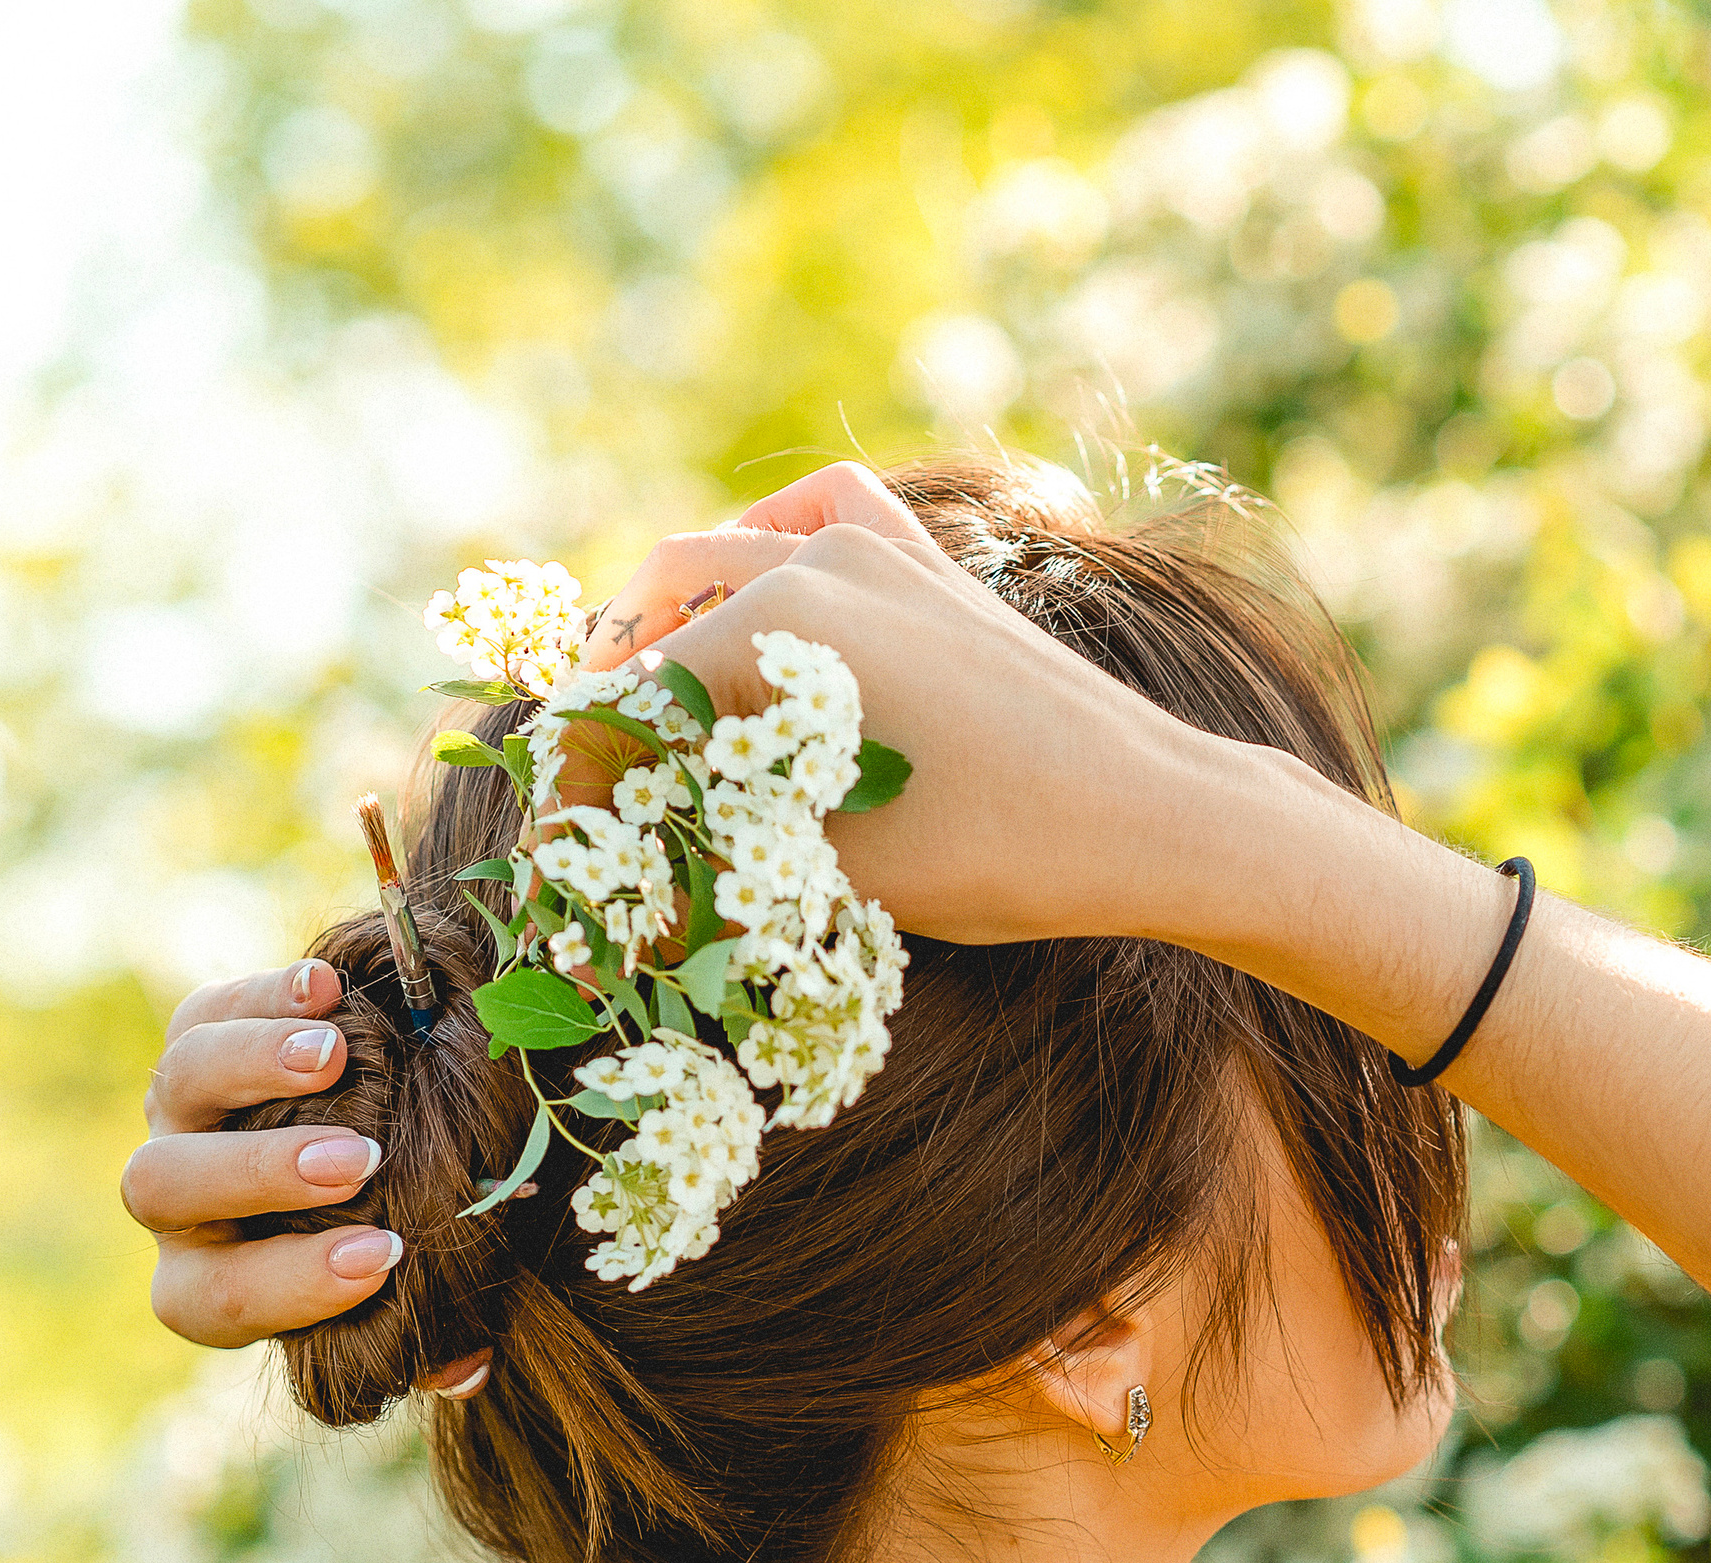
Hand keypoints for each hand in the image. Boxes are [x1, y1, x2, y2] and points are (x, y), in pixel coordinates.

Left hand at [123, 960, 416, 1344]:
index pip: (217, 1298)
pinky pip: (208, 1009)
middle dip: (262, 1173)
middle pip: (163, 1188)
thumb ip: (433, 1336)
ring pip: (178, 1085)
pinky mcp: (202, 1037)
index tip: (388, 1256)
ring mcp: (181, 1114)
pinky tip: (330, 988)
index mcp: (211, 1285)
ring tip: (341, 1055)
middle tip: (360, 1160)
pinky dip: (266, 995)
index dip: (292, 1284)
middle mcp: (180, 1204)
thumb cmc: (389, 1243)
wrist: (368, 1140)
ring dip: (257, 1066)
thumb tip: (463, 1370)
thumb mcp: (410, 1302)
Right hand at [578, 464, 1257, 947]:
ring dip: (668, 631)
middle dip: (614, 712)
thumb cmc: (996, 853)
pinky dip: (765, 550)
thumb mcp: (832, 870)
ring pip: (721, 560)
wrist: (1151, 815)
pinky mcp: (926, 564)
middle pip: (653, 624)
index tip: (559, 864)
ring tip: (653, 720)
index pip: (626, 708)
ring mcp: (873, 549)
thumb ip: (715, 855)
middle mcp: (808, 561)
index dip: (579, 795)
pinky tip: (752, 600)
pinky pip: (819, 521)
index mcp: (768, 629)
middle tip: (599, 799)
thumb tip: (629, 893)